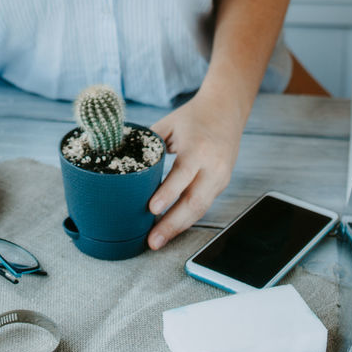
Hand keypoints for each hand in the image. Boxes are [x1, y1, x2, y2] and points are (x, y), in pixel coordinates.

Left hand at [146, 91, 244, 248]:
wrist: (226, 109)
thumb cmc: (193, 117)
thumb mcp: (169, 124)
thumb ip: (150, 143)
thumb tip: (125, 161)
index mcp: (198, 148)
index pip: (182, 175)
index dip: (167, 194)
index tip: (151, 209)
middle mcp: (213, 165)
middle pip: (194, 202)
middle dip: (172, 224)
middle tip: (152, 241)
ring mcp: (221, 177)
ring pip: (201, 209)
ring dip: (179, 227)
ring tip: (159, 240)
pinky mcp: (222, 184)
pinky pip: (204, 205)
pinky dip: (187, 218)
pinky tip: (172, 227)